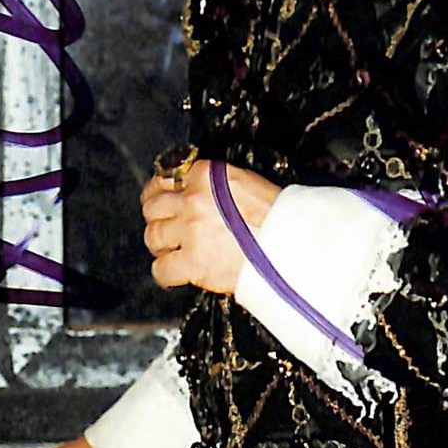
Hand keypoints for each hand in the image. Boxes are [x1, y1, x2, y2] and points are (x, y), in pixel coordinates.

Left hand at [141, 158, 280, 293]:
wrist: (293, 244)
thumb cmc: (279, 215)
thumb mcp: (247, 182)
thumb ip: (216, 184)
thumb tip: (197, 192)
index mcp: (207, 175)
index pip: (167, 176)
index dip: (162, 189)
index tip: (162, 195)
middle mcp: (193, 200)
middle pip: (153, 206)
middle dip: (157, 216)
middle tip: (163, 223)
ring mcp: (190, 232)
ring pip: (153, 236)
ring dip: (160, 243)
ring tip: (170, 248)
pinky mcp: (192, 263)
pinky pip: (161, 269)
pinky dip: (165, 272)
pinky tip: (174, 271)